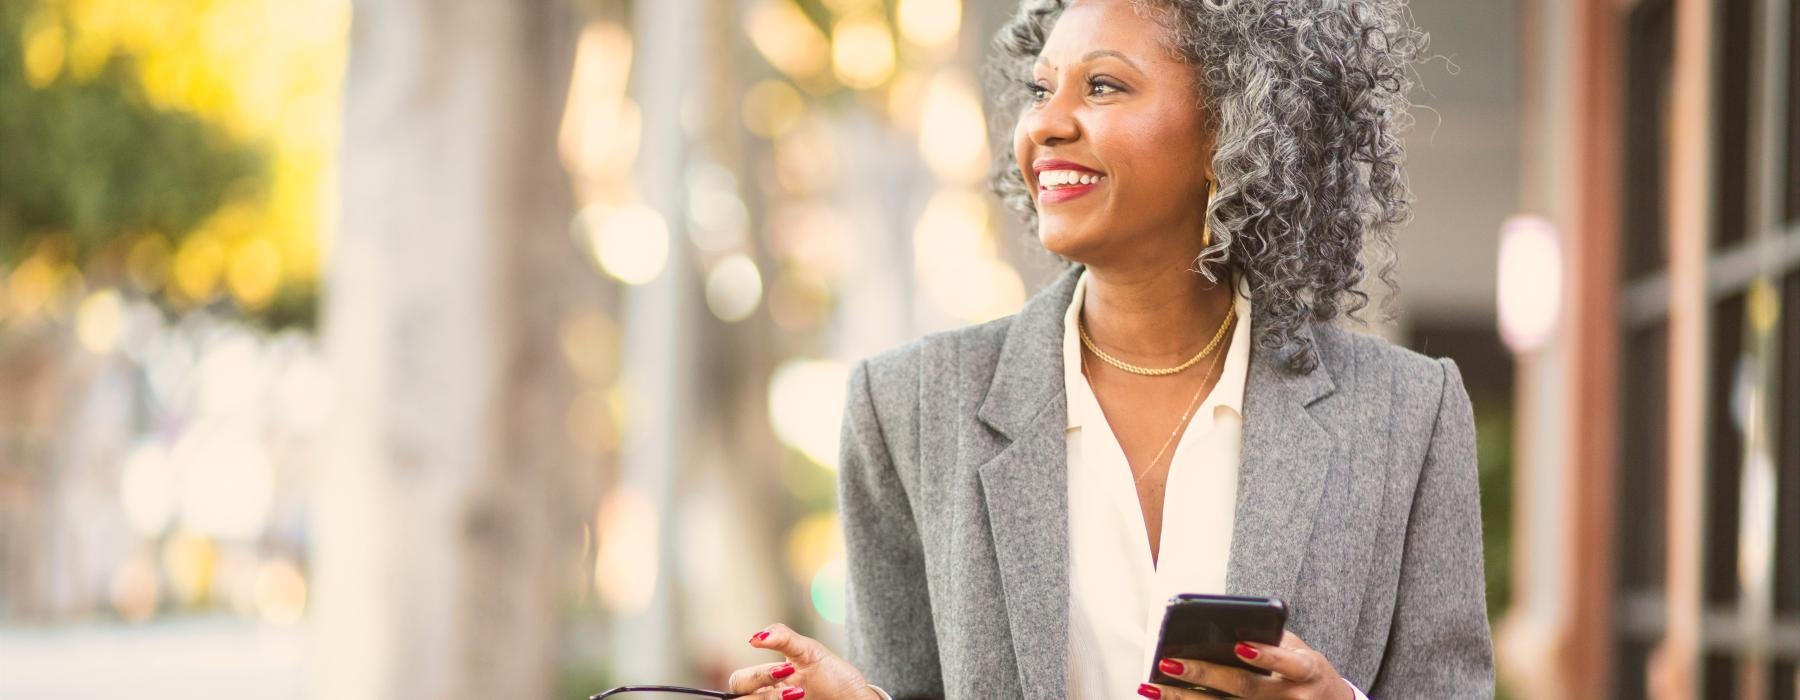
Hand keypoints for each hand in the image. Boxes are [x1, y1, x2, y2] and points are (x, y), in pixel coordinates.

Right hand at [726, 623, 878, 699]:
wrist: (854, 696)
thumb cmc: (832, 675)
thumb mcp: (808, 650)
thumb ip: (783, 637)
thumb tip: (756, 637)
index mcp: (766, 680)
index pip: (739, 681)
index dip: (755, 677)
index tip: (783, 669)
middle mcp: (766, 697)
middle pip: (739, 696)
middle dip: (762, 684)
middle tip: (790, 679)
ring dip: (772, 698)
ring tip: (801, 693)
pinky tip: (805, 699)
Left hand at [1138, 630, 1352, 699]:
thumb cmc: (1304, 668)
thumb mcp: (1298, 649)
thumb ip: (1270, 638)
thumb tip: (1224, 625)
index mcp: (1305, 670)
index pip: (1287, 662)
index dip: (1265, 656)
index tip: (1239, 646)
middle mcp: (1291, 697)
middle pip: (1245, 688)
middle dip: (1205, 675)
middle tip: (1169, 662)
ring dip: (1185, 699)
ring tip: (1152, 686)